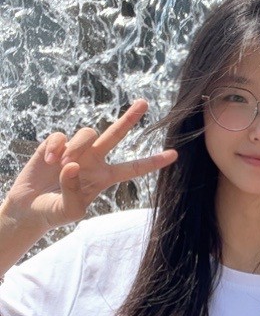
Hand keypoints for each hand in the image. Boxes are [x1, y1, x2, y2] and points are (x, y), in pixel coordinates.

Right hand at [3, 99, 176, 231]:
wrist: (29, 208)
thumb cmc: (54, 212)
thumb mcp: (70, 211)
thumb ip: (73, 192)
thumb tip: (71, 165)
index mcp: (105, 177)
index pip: (133, 168)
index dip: (153, 162)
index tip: (174, 155)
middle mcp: (94, 160)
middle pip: (115, 134)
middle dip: (130, 118)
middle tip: (145, 103)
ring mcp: (75, 150)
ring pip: (87, 133)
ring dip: (76, 147)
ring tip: (61, 165)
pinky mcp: (55, 144)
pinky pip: (61, 136)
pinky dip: (55, 148)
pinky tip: (47, 162)